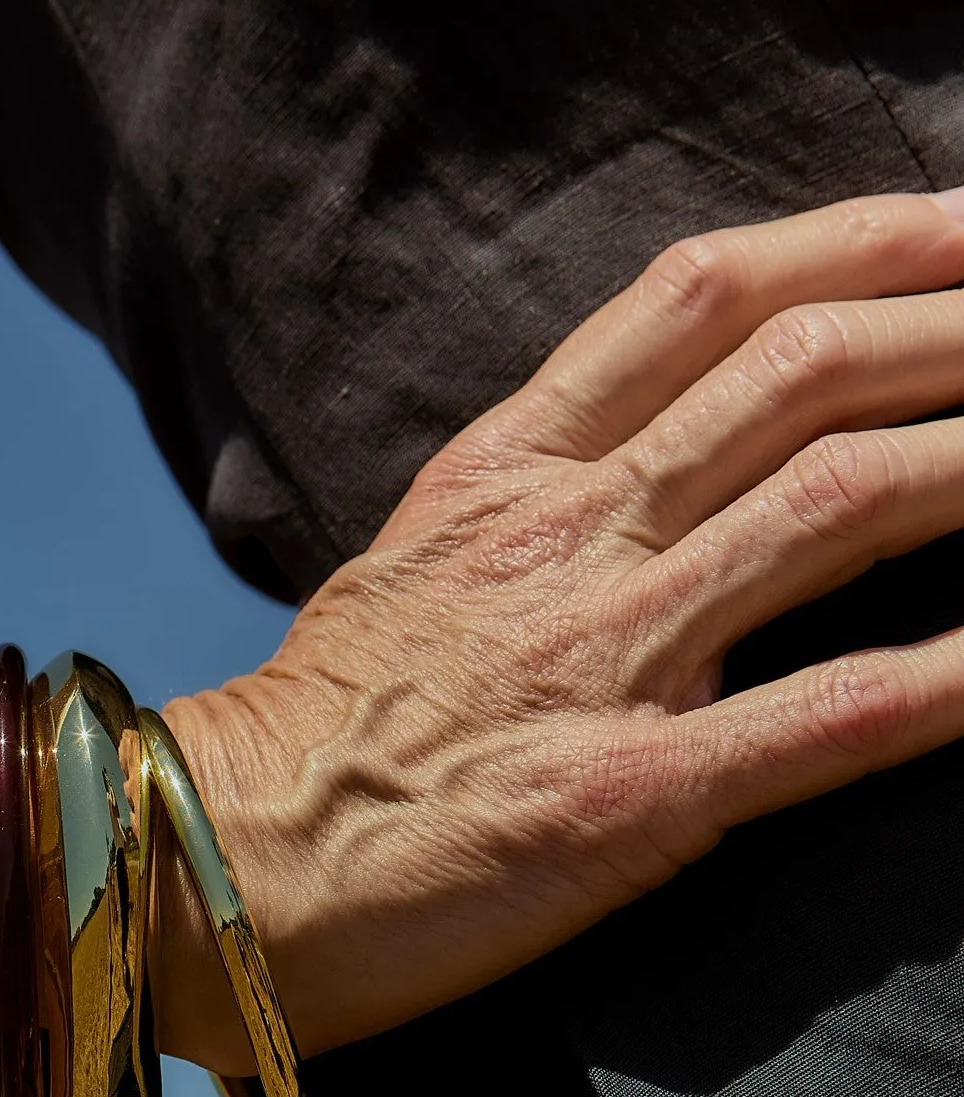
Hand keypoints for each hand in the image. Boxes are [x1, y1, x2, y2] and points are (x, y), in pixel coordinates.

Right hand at [156, 192, 963, 1068]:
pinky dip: (945, 681)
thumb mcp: (414, 565)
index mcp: (507, 473)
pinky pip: (817, 720)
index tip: (961, 226)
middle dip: (956, 327)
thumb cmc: (311, 735)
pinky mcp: (622, 797)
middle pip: (796, 376)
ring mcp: (597, 660)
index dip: (850, 242)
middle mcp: (564, 538)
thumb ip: (535, 497)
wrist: (206, 870)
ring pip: (830, 508)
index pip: (697, 301)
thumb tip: (659, 462)